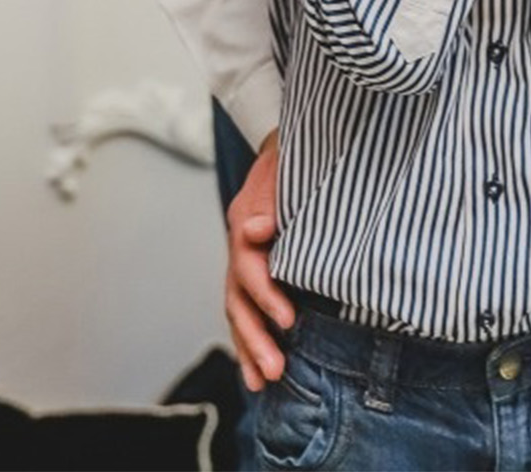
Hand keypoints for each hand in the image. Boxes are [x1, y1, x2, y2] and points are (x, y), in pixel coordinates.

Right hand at [224, 133, 293, 390]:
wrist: (289, 149)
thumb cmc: (292, 161)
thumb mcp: (283, 170)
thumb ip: (271, 200)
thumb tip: (256, 228)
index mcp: (244, 221)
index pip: (248, 266)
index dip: (265, 295)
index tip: (288, 321)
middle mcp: (239, 246)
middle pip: (237, 298)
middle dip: (254, 337)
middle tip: (275, 370)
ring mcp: (243, 262)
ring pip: (238, 311)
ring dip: (249, 348)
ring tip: (263, 382)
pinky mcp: (254, 274)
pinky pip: (246, 312)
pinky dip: (249, 343)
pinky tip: (257, 373)